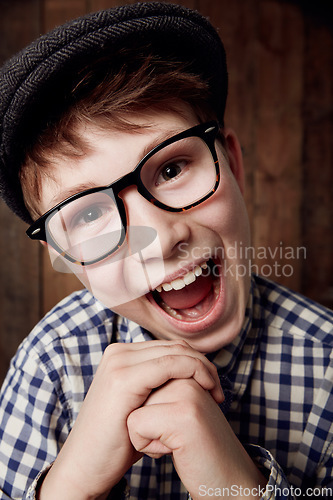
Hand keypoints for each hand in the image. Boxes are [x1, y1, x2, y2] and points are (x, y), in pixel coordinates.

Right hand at [38, 340, 222, 499]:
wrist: (85, 467)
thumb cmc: (117, 442)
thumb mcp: (140, 406)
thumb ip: (157, 385)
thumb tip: (189, 377)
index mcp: (121, 354)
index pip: (171, 346)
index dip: (197, 361)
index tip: (213, 386)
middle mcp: (118, 352)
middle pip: (176, 346)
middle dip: (204, 364)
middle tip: (218, 390)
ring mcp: (118, 362)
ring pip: (177, 352)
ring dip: (203, 369)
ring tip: (216, 394)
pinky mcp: (124, 379)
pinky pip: (172, 365)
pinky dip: (195, 373)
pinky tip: (206, 392)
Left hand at [127, 378, 266, 499]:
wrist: (227, 480)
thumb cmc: (194, 448)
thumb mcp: (173, 409)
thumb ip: (156, 388)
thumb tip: (123, 379)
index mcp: (184, 370)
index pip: (140, 382)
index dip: (145, 411)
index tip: (173, 423)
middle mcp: (186, 376)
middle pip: (134, 395)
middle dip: (144, 420)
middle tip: (175, 434)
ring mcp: (186, 392)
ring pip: (133, 409)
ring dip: (145, 433)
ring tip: (174, 441)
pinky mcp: (182, 414)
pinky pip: (136, 426)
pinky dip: (147, 445)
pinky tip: (173, 450)